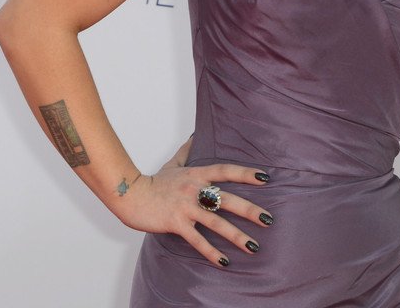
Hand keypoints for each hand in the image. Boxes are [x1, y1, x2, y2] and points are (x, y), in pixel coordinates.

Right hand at [116, 141, 272, 266]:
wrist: (130, 194)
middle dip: (249, 210)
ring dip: (236, 236)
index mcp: (196, 175)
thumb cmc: (153, 182)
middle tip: (269, 220)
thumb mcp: (172, 165)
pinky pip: (197, 240)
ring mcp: (185, 207)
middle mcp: (194, 190)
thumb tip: (195, 136)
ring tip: (254, 247)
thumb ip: (186, 152)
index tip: (265, 178)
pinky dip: (211, 252)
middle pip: (227, 199)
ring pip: (216, 222)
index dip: (246, 173)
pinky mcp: (176, 223)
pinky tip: (224, 262)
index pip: (226, 171)